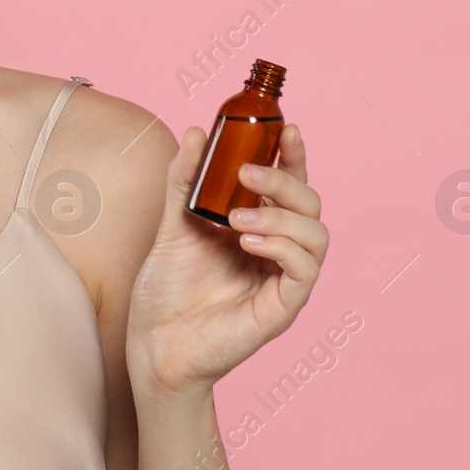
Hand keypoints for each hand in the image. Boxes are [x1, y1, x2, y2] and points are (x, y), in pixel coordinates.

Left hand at [125, 123, 327, 396]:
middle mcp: (278, 252)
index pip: (290, 185)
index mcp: (260, 227)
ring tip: (237, 217)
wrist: (153, 342)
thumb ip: (185, 180)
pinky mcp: (282, 309)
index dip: (294, 156)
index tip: (285, 127)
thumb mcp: (173, 223)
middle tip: (247, 171)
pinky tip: (248, 241)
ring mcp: (283, 281)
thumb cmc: (167, 288)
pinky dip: (281, 248)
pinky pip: (304, 271)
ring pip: (316, 236)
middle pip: (310, 205)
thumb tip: (195, 132)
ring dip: (280, 216)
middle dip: (285, 180)